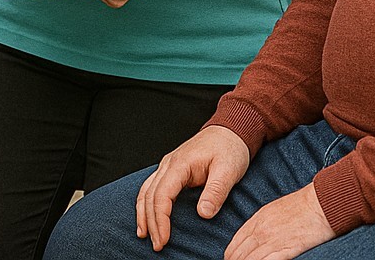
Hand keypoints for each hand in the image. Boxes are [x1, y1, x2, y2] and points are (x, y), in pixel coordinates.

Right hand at [136, 125, 250, 250]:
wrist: (230, 129)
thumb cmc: (230, 148)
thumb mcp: (228, 170)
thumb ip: (215, 191)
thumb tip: (203, 214)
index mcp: (180, 164)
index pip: (162, 195)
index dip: (161, 219)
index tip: (165, 238)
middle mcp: (168, 165)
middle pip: (150, 195)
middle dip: (151, 222)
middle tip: (157, 245)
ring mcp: (168, 166)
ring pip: (146, 191)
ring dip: (143, 214)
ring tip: (144, 235)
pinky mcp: (172, 170)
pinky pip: (152, 188)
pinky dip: (147, 203)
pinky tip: (148, 216)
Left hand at [225, 185, 333, 259]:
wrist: (321, 202)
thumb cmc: (302, 206)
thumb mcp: (274, 210)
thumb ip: (261, 224)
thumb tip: (254, 238)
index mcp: (257, 220)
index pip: (235, 244)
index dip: (232, 256)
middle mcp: (260, 230)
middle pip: (239, 254)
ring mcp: (272, 240)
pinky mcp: (286, 249)